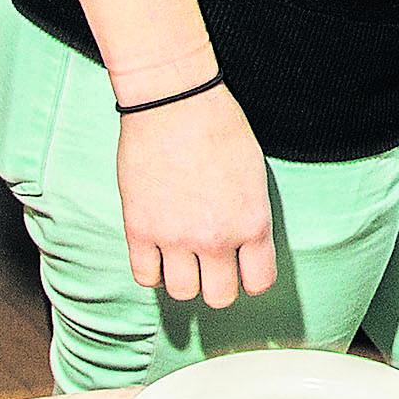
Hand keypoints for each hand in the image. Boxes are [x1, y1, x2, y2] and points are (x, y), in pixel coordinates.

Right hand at [113, 80, 277, 309]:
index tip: (241, 268)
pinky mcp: (139, 230)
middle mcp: (216, 238)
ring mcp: (175, 237)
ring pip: (182, 293)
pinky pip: (145, 277)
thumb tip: (243, 246)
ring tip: (180, 254)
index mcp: (253, 222)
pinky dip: (151, 270)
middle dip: (216, 283)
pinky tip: (156, 249)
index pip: (259, 283)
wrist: (174, 101)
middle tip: (209, 263)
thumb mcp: (255, 175)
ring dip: (183, 278)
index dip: (250, 278)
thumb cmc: (220, 126)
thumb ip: (250, 216)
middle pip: (219, 297)